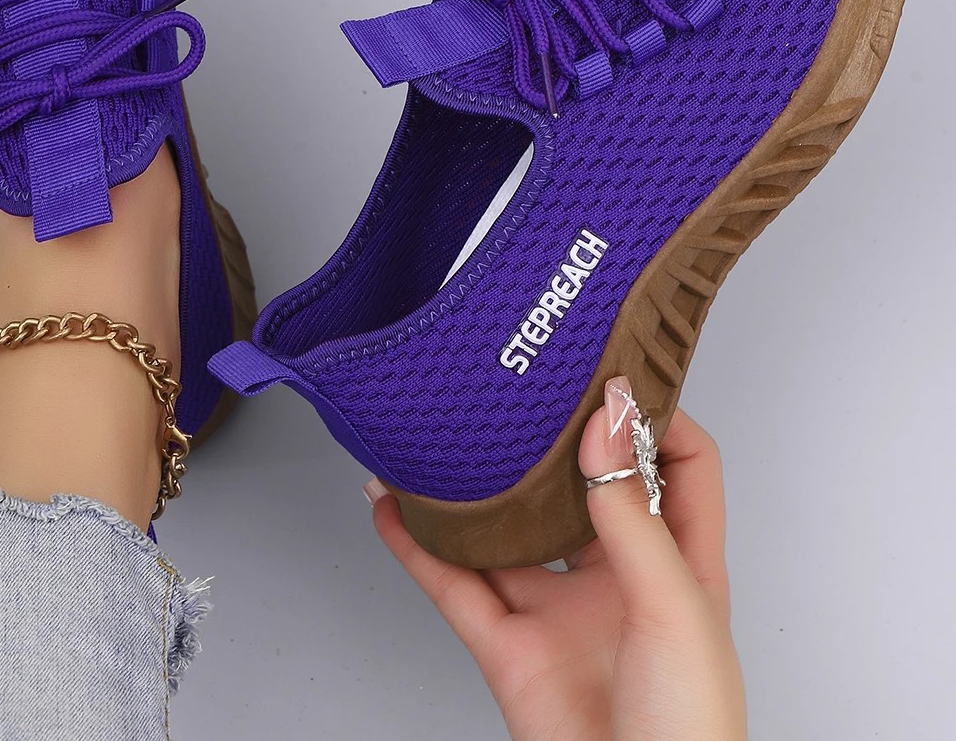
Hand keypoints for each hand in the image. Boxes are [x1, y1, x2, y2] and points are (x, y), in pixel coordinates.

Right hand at [368, 380, 746, 739]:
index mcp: (678, 561)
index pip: (679, 464)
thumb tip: (611, 421)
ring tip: (445, 436)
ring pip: (504, 530)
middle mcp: (616, 577)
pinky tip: (391, 507)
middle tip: (522, 387)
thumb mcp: (676, 606)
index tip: (613, 377)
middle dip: (551, 440)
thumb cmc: (691, 731)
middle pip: (581, 487)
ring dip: (471, 489)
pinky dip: (415, 544)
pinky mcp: (506, 644)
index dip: (654, 417)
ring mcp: (558, 609)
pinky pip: (452, 582)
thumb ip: (633, 514)